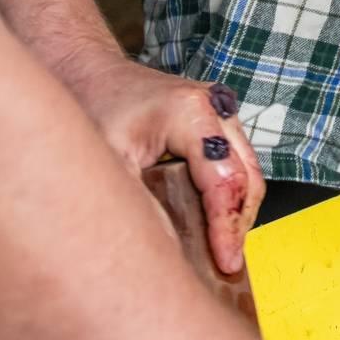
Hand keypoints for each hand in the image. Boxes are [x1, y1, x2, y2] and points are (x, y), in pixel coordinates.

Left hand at [67, 56, 263, 274]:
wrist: (92, 75)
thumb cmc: (95, 106)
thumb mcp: (107, 161)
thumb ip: (138, 205)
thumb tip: (163, 256)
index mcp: (191, 113)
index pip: (223, 180)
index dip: (226, 227)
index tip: (224, 261)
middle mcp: (215, 109)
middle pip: (247, 177)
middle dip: (238, 225)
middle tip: (226, 265)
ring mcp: (221, 114)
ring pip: (248, 173)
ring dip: (237, 213)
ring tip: (221, 252)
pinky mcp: (218, 124)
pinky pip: (237, 166)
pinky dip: (230, 198)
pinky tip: (215, 226)